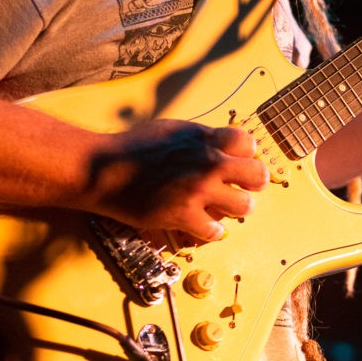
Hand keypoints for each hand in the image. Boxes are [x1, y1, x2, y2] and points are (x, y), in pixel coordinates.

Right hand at [88, 121, 268, 241]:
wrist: (103, 168)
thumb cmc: (133, 147)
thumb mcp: (172, 129)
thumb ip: (199, 138)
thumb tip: (219, 145)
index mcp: (203, 138)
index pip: (249, 143)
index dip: (245, 155)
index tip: (236, 162)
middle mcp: (207, 162)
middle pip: (258, 175)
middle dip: (251, 183)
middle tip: (240, 188)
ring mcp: (197, 190)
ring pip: (245, 206)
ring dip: (234, 209)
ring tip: (222, 208)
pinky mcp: (184, 216)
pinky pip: (216, 231)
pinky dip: (210, 231)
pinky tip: (201, 225)